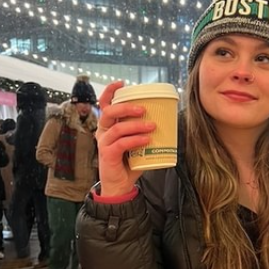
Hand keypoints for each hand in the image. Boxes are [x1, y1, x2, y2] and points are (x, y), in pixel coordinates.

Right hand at [95, 81, 155, 196]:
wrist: (120, 184)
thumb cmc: (129, 161)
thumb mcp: (135, 141)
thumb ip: (142, 130)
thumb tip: (165, 119)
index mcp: (108, 125)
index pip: (104, 104)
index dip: (110, 92)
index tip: (122, 83)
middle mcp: (103, 131)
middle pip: (109, 112)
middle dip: (126, 107)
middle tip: (143, 109)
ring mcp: (103, 143)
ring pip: (118, 128)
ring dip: (136, 125)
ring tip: (152, 126)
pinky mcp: (107, 154)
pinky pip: (121, 143)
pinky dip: (135, 140)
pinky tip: (146, 139)